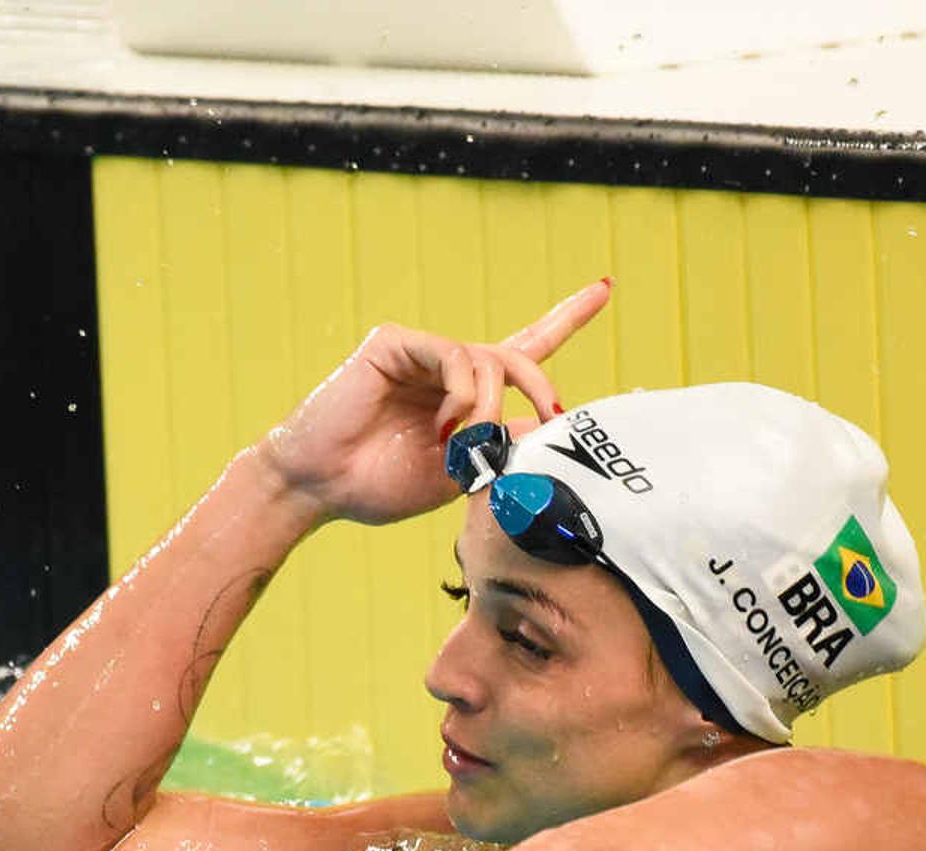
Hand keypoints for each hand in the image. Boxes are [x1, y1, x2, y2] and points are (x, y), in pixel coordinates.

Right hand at [256, 280, 610, 525]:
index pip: (523, 351)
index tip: (605, 288)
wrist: (321, 487)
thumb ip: (504, 446)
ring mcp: (422, 352)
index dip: (565, 319)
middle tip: (546, 418)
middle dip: (539, 387)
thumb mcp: (460, 474)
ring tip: (462, 443)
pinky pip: (455, 355)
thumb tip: (549, 425)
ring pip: (489, 360)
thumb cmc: (380, 485)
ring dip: (489, 407)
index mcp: (464, 397)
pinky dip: (462, 392)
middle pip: (518, 355)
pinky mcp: (397, 343)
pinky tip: (444, 423)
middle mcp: (446, 367)